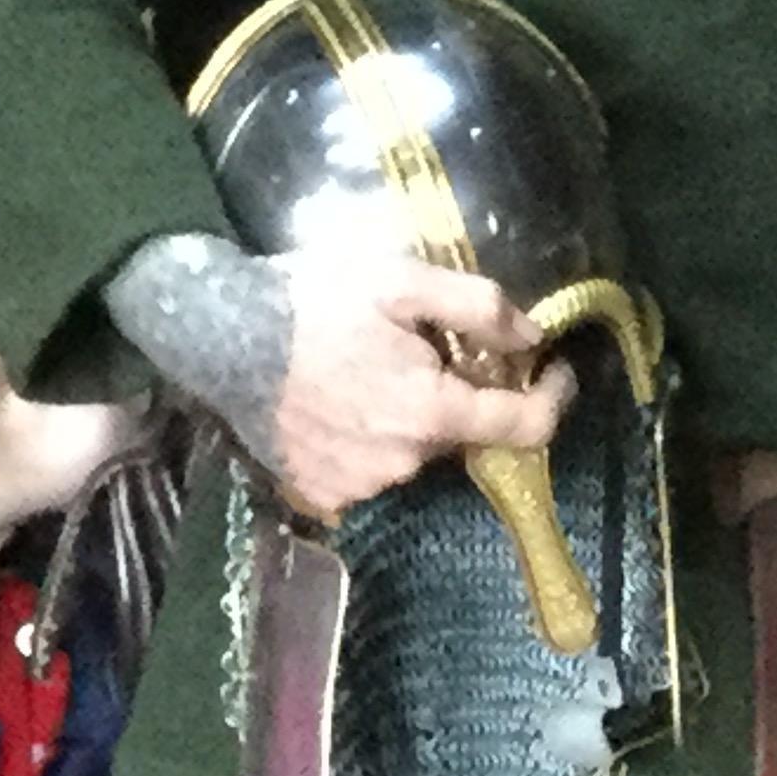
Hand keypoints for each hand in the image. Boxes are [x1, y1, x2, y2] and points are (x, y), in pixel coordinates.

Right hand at [266, 251, 573, 516]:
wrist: (219, 335)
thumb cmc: (315, 300)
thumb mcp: (402, 280)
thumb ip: (478, 308)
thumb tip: (534, 337)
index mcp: (429, 412)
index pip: (523, 426)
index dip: (553, 398)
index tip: (557, 370)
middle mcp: (402, 463)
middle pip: (459, 432)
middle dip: (457, 393)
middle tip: (423, 347)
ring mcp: (358, 486)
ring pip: (412, 451)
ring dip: (407, 417)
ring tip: (368, 369)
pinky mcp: (321, 495)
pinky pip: (368, 470)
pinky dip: (366, 440)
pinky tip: (338, 402)